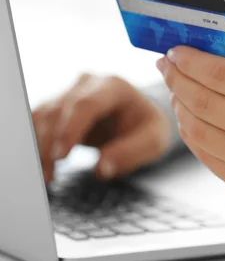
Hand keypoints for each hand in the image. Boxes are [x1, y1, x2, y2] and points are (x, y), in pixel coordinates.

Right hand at [32, 74, 172, 182]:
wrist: (139, 118)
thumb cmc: (147, 127)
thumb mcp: (153, 141)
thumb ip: (130, 153)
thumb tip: (102, 168)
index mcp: (114, 87)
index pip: (85, 104)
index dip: (70, 129)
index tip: (61, 156)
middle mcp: (88, 84)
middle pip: (59, 109)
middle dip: (50, 142)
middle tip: (48, 174)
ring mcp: (70, 92)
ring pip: (44, 115)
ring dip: (40, 146)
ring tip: (45, 176)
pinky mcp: (58, 105)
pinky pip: (38, 121)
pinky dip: (36, 142)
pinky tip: (40, 165)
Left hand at [156, 44, 224, 211]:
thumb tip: (211, 47)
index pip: (221, 75)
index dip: (191, 61)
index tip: (174, 51)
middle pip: (203, 102)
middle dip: (177, 80)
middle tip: (165, 66)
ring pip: (198, 132)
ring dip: (180, 107)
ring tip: (177, 91)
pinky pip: (207, 157)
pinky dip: (192, 133)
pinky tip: (190, 117)